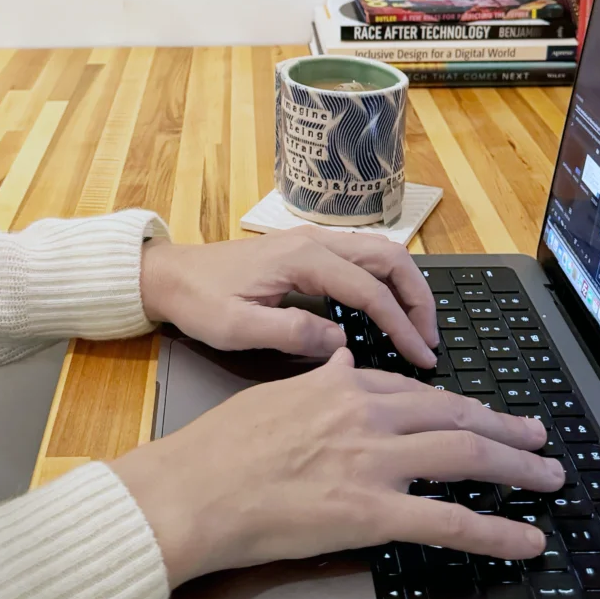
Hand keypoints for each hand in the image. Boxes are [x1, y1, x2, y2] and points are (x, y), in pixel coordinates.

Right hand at [109, 349, 562, 588]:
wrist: (192, 489)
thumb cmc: (221, 446)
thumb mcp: (274, 393)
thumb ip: (320, 381)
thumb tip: (345, 362)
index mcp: (343, 386)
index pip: (418, 390)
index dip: (458, 403)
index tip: (480, 412)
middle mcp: (368, 415)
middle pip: (455, 416)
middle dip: (504, 427)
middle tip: (537, 436)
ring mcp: (374, 463)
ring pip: (466, 456)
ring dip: (516, 467)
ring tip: (548, 475)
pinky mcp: (371, 513)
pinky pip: (448, 521)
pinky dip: (495, 532)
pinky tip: (526, 539)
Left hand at [140, 226, 437, 367]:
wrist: (169, 275)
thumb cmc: (199, 301)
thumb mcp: (236, 327)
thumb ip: (291, 333)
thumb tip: (342, 343)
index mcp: (302, 259)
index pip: (369, 290)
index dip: (400, 324)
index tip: (420, 356)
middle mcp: (315, 242)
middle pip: (389, 259)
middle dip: (418, 298)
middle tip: (430, 340)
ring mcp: (313, 242)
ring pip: (381, 253)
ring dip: (406, 287)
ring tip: (419, 327)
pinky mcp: (309, 250)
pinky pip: (363, 259)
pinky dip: (387, 281)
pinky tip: (390, 309)